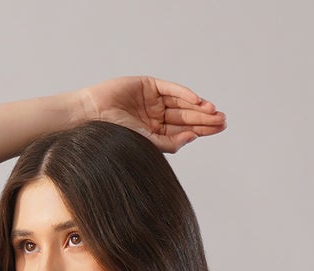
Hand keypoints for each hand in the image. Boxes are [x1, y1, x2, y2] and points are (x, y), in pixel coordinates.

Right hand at [80, 77, 226, 151]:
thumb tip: (192, 138)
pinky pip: (170, 89)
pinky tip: (198, 101)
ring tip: (215, 112)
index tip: (218, 129)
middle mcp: (156, 115)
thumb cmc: (113, 135)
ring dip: (198, 107)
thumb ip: (168, 142)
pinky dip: (184, 94)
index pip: (183, 130)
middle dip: (205, 118)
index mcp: (155, 132)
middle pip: (186, 116)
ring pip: (181, 103)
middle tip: (223, 121)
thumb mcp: (145, 142)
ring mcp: (152, 100)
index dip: (202, 129)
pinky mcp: (148, 85)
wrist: (91, 117)